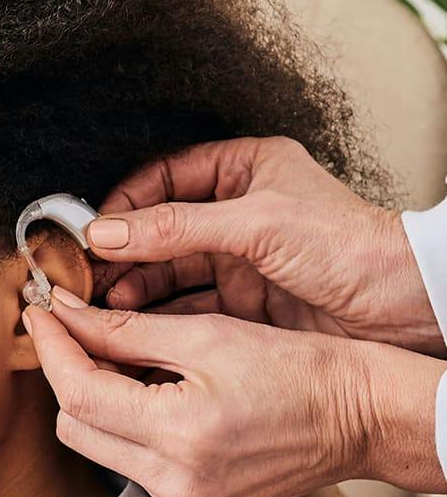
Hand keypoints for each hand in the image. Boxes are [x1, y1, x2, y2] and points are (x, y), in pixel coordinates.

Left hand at [24, 294, 445, 496]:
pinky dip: (124, 426)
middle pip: (75, 426)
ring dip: (93, 399)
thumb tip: (62, 315)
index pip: (78, 394)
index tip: (40, 312)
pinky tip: (144, 392)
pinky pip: (129, 465)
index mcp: (180, 437)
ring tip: (114, 355)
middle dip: (67, 373)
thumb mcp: (207, 334)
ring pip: (97, 446)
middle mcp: (175, 485)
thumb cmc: (297, 370)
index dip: (52, 348)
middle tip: (73, 327)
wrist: (360, 419)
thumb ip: (123, 331)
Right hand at [87, 135, 443, 355]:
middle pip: (160, 229)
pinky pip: (190, 306)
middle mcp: (239, 213)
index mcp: (245, 170)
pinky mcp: (246, 304)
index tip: (96, 230)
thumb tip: (107, 231)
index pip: (165, 177)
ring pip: (170, 271)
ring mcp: (241, 260)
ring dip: (137, 287)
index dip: (126, 202)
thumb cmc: (350, 246)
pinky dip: (161, 316)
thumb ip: (175, 228)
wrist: (407, 305)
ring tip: (109, 304)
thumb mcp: (255, 224)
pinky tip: (136, 326)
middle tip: (90, 275)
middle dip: (124, 253)